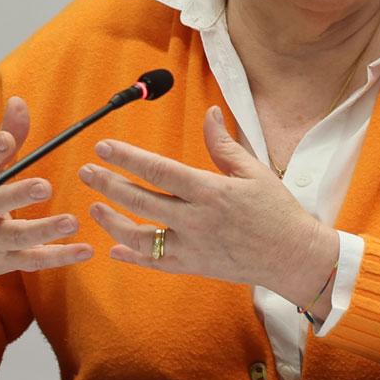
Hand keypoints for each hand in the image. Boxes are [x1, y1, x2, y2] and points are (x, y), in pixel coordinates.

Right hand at [0, 97, 91, 339]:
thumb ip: (3, 139)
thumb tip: (19, 101)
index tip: (5, 139)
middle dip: (16, 196)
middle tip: (44, 185)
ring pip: (16, 237)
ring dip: (45, 230)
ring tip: (72, 222)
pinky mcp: (5, 261)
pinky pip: (34, 261)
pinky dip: (60, 257)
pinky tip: (86, 249)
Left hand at [80, 105, 339, 306]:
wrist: (293, 257)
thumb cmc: (277, 210)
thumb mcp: (254, 171)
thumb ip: (224, 145)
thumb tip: (210, 112)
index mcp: (211, 191)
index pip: (160, 170)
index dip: (128, 157)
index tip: (103, 147)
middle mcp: (197, 220)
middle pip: (141, 201)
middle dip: (109, 185)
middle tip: (86, 172)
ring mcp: (193, 247)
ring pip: (140, 236)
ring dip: (113, 222)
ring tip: (95, 208)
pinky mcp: (193, 267)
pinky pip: (155, 263)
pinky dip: (132, 257)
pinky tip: (115, 248)